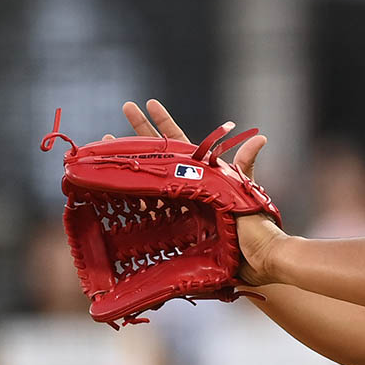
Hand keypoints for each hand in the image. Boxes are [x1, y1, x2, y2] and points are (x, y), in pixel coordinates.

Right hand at [114, 99, 283, 283]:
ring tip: (104, 160)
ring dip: (127, 172)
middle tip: (113, 125)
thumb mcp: (244, 190)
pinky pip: (150, 215)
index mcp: (203, 173)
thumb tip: (261, 137)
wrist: (255, 261)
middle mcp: (188, 187)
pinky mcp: (176, 230)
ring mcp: (180, 208)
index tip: (147, 103)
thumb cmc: (253, 225)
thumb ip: (244, 165)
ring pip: (148, 185)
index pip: (178, 142)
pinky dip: (132, 206)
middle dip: (136, 139)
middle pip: (157, 158)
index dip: (162, 124)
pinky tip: (112, 200)